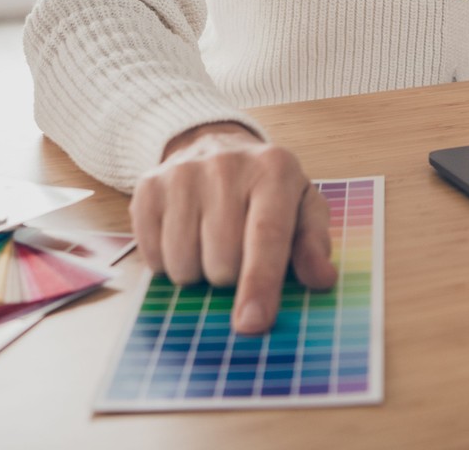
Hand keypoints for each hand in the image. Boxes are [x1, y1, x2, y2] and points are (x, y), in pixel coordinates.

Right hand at [129, 122, 335, 333]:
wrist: (213, 145)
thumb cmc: (265, 188)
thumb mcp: (302, 206)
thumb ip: (314, 244)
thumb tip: (321, 279)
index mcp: (274, 170)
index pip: (266, 236)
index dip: (260, 285)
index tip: (253, 324)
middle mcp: (225, 166)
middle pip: (222, 261)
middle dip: (232, 278)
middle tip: (238, 254)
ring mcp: (181, 174)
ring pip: (184, 264)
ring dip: (199, 273)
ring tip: (211, 244)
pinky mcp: (148, 188)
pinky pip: (154, 258)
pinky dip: (169, 263)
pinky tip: (185, 237)